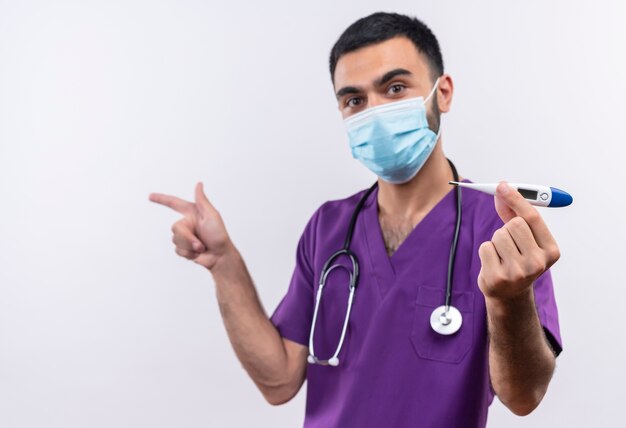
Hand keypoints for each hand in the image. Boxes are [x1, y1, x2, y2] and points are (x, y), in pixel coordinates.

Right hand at [149, 182, 232, 269]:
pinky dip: (188, 253)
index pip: (174, 203)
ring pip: (175, 240)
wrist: (220, 257)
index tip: (151, 196)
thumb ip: (202, 200)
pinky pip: (177, 250)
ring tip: (201, 248)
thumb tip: (199, 184)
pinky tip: (197, 254)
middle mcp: (187, 223)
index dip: (162, 199)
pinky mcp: (183, 248)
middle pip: (175, 228)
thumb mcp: (212, 215)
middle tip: (201, 244)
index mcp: (192, 213)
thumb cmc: (219, 235)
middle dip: (187, 237)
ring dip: (189, 246)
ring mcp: (184, 236)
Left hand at [478, 182, 560, 300]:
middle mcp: (538, 263)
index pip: (532, 218)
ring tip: (503, 255)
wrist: (509, 294)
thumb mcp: (524, 238)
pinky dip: (486, 251)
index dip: (516, 198)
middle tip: (511, 243)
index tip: (502, 185)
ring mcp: (518, 272)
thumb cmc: (518, 259)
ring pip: (498, 235)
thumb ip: (514, 212)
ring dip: (496, 241)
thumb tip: (502, 189)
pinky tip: (494, 263)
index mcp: (551, 251)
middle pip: (514, 224)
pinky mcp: (497, 278)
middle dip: (507, 227)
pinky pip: (485, 247)